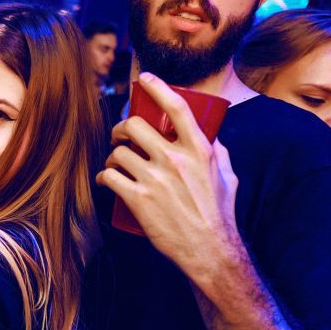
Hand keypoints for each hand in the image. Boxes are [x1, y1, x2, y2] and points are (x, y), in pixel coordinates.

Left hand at [96, 73, 240, 277]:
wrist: (210, 250)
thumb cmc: (220, 214)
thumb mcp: (227, 175)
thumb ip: (216, 152)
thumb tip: (209, 134)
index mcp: (200, 150)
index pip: (177, 108)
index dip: (157, 87)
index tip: (143, 79)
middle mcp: (176, 160)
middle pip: (135, 126)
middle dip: (121, 128)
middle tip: (120, 136)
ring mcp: (155, 180)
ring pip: (118, 152)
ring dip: (111, 156)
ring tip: (115, 164)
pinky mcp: (139, 200)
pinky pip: (109, 177)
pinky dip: (103, 177)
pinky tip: (106, 181)